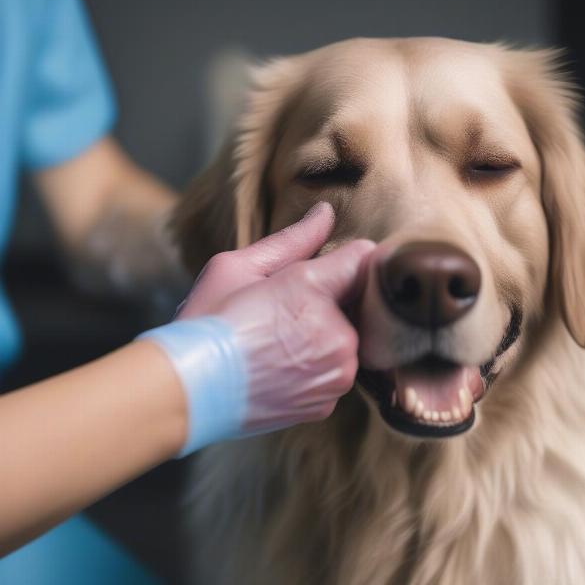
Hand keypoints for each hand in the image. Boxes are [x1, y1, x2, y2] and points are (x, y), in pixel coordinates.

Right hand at [142, 202, 374, 452]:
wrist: (188, 392)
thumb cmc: (206, 324)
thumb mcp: (237, 267)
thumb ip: (293, 240)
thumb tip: (326, 213)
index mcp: (315, 290)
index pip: (364, 259)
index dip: (344, 260)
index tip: (324, 270)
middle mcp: (337, 335)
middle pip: (356, 302)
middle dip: (331, 301)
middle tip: (283, 312)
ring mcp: (336, 375)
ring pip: (346, 340)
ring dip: (324, 337)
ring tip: (278, 343)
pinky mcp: (328, 404)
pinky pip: (334, 372)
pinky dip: (316, 368)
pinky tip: (280, 368)